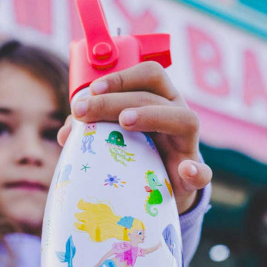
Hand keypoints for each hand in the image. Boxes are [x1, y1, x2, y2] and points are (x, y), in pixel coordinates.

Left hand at [57, 61, 212, 213]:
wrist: (163, 191)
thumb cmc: (137, 156)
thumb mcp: (116, 137)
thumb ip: (94, 128)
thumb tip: (64, 133)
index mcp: (161, 101)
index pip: (149, 75)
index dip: (121, 77)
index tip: (91, 91)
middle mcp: (178, 116)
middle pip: (153, 95)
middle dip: (115, 98)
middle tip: (84, 111)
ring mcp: (188, 145)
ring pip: (184, 120)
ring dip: (152, 116)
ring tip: (124, 122)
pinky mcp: (192, 177)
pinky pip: (201, 173)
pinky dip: (195, 172)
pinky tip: (184, 171)